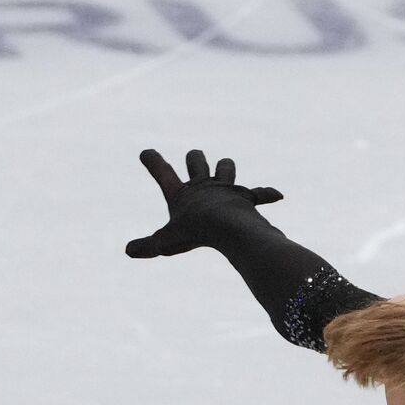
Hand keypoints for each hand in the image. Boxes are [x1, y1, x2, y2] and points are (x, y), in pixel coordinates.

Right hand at [126, 149, 284, 258]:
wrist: (227, 225)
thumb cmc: (195, 232)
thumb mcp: (167, 242)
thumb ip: (149, 246)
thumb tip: (128, 251)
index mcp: (182, 194)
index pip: (162, 173)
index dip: (153, 162)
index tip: (147, 153)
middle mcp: (203, 185)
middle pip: (195, 161)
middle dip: (194, 160)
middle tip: (194, 160)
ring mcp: (225, 188)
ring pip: (225, 166)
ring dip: (225, 168)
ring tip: (225, 171)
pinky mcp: (245, 196)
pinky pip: (259, 193)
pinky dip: (266, 194)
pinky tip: (276, 195)